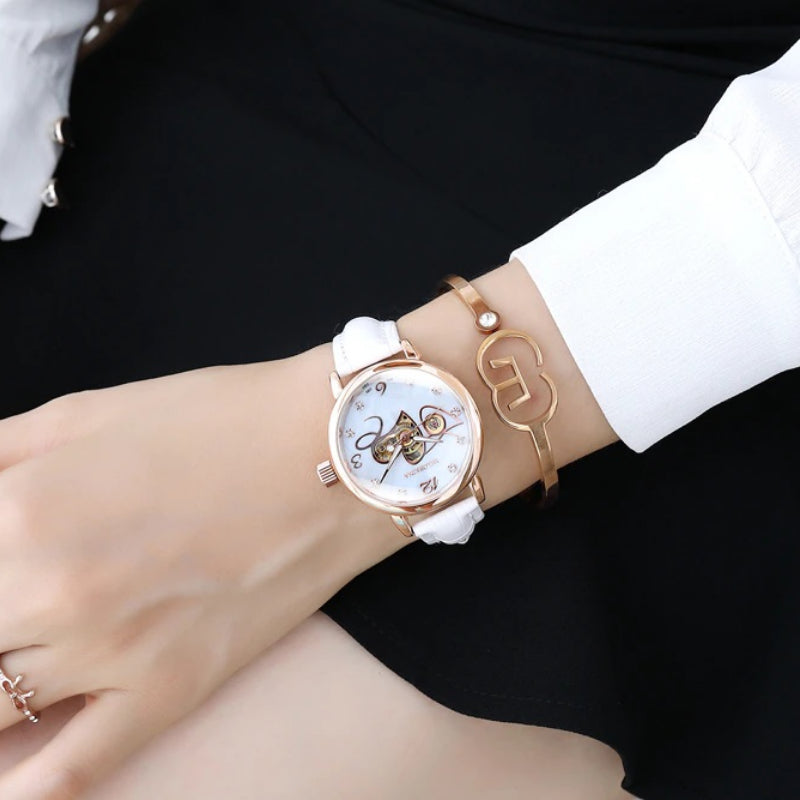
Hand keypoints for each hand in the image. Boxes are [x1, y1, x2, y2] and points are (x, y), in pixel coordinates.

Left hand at [0, 351, 405, 798]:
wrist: (333, 454)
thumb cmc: (219, 420)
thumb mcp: (87, 413)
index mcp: (20, 511)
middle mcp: (50, 595)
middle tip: (12, 604)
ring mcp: (111, 654)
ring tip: (17, 654)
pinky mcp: (171, 691)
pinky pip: (70, 774)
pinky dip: (27, 790)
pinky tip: (12, 775)